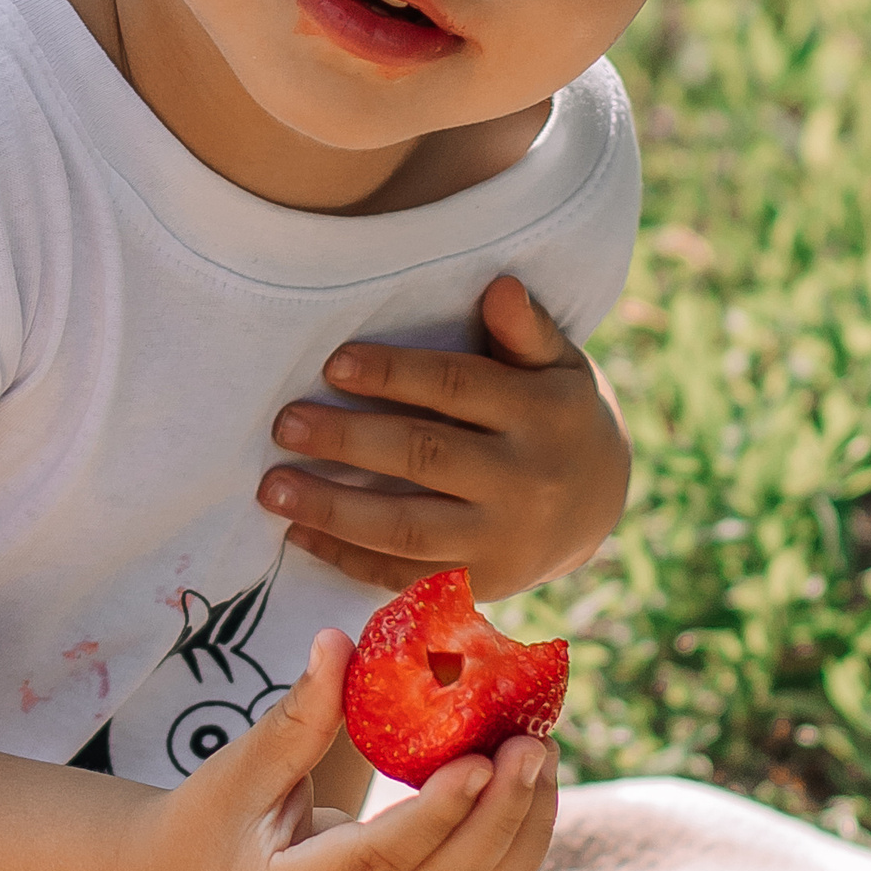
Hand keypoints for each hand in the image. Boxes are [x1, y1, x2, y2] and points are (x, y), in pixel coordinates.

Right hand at [136, 629, 555, 870]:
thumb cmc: (204, 824)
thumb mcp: (236, 771)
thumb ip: (296, 717)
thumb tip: (341, 640)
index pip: (378, 861)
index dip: (437, 813)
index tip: (482, 757)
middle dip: (503, 815)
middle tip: (535, 743)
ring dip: (522, 832)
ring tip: (541, 758)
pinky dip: (510, 848)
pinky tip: (525, 792)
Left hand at [256, 274, 629, 598]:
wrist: (599, 506)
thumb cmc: (556, 415)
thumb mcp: (558, 365)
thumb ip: (525, 330)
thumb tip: (500, 286)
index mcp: (544, 413)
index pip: (456, 387)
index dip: (393, 374)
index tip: (332, 365)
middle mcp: (527, 480)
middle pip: (424, 456)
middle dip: (347, 441)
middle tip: (284, 423)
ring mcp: (503, 540)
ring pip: (406, 527)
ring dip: (332, 509)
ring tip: (271, 488)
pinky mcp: (480, 584)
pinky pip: (405, 576)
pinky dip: (347, 558)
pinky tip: (297, 533)